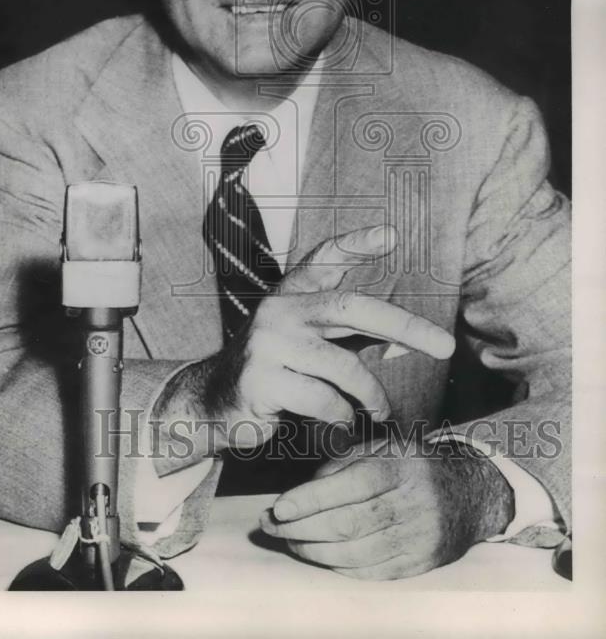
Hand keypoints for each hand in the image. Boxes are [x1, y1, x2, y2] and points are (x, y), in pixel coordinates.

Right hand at [153, 225, 455, 460]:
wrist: (212, 401)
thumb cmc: (274, 369)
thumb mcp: (310, 343)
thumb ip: (351, 336)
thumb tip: (403, 342)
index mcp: (292, 294)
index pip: (325, 258)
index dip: (356, 243)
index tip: (391, 235)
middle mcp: (280, 309)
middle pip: (351, 308)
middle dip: (404, 325)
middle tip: (445, 346)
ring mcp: (268, 342)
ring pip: (344, 366)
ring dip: (371, 394)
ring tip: (379, 411)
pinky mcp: (261, 378)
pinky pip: (323, 399)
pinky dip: (342, 416)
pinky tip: (340, 423)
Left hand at [260, 444, 514, 579]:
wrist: (468, 492)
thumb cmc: (412, 464)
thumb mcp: (382, 447)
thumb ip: (342, 463)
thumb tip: (301, 492)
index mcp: (401, 467)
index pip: (350, 485)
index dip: (310, 500)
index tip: (277, 508)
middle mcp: (413, 504)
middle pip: (348, 524)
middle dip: (300, 528)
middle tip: (270, 526)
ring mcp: (419, 538)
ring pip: (356, 554)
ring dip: (312, 551)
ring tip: (288, 540)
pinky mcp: (419, 564)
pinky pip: (370, 572)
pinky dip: (337, 567)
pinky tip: (317, 555)